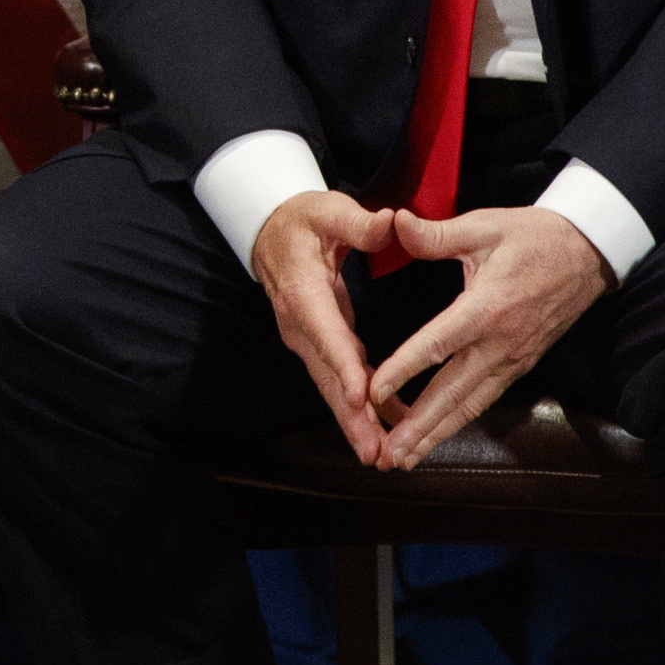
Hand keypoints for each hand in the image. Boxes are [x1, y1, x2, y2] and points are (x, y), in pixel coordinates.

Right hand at [251, 187, 413, 463]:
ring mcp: (308, 340)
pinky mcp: (319, 346)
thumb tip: (391, 222)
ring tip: (383, 456)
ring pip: (332, 387)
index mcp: (304, 291)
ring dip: (356, 423)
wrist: (271, 234)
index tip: (359, 398)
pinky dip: (364, 408)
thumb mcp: (328, 209)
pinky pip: (341, 381)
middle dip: (350, 416)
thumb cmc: (303, 221)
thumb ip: (359, 223)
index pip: (325, 333)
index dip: (342, 367)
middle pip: (326, 376)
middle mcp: (301, 325)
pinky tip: (393, 428)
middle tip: (373, 452)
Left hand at [360, 201, 612, 468]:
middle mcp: (500, 344)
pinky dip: (458, 420)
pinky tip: (436, 435)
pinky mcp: (521, 365)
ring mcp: (513, 360)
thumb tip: (395, 222)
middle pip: (453, 393)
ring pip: (469, 405)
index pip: (437, 345)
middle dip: (418, 427)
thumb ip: (437, 234)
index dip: (403, 370)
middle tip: (386, 455)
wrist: (589, 253)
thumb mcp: (484, 225)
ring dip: (436, 434)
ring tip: (404, 459)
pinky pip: (484, 399)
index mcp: (486, 308)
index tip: (373, 392)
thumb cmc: (533, 236)